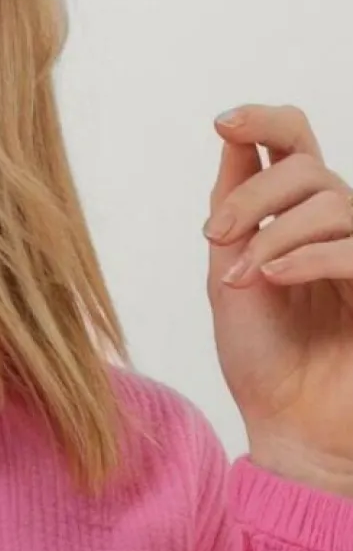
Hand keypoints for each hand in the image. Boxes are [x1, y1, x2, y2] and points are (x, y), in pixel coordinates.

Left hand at [203, 103, 352, 494]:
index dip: (264, 122)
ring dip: (274, 234)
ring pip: (331, 200)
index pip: (294, 146)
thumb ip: (234, 215)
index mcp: (297, 220)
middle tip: (215, 237)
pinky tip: (272, 277)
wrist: (289, 428)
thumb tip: (231, 141)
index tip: (223, 123)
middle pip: (307, 165)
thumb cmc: (263, 362)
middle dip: (253, 194)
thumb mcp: (229, 281)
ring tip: (241, 278)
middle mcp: (336, 228)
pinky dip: (307, 256)